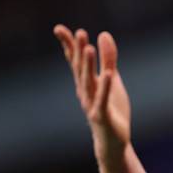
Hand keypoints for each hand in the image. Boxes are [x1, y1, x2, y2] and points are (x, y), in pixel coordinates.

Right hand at [53, 24, 130, 166]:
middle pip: (80, 69)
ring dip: (88, 66)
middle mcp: (84, 93)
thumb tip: (104, 34)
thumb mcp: (112, 82)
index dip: (69, 46)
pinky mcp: (102, 116)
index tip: (59, 29)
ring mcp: (91, 105)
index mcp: (85, 84)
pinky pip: (102, 100)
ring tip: (88, 48)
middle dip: (79, 51)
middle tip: (79, 32)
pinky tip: (107, 75)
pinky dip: (104, 87)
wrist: (113, 143)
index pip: (75, 62)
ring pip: (88, 83)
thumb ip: (108, 60)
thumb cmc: (111, 112)